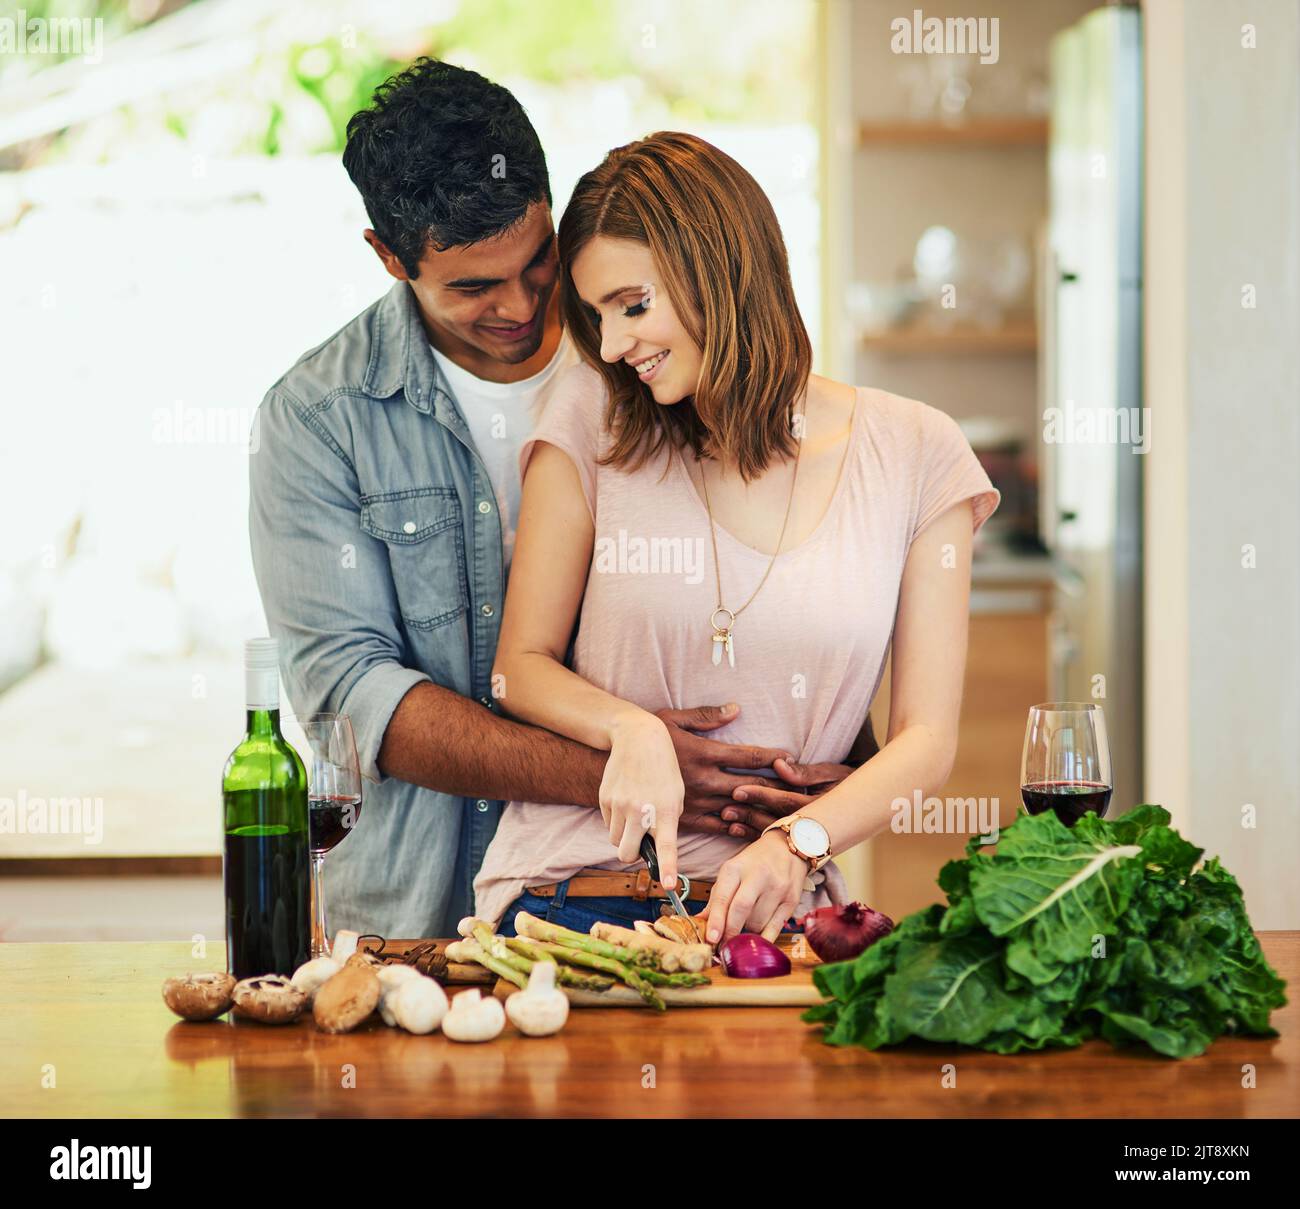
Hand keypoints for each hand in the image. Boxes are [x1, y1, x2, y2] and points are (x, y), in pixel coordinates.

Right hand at [600, 712, 684, 889]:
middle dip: (632, 855)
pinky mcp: (604, 798)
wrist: (639, 738)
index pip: (667, 847)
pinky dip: (615, 820)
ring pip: (615, 840)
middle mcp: (640, 810)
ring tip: (635, 813)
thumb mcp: (676, 795)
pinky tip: (625, 800)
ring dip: (624, 835)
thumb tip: (652, 849)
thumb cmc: (664, 770)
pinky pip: (607, 823)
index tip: (670, 886)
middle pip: (626, 854)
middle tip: (640, 844)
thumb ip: (667, 824)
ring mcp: (619, 804)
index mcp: (665, 810)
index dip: (668, 869)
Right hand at [655, 703, 792, 839]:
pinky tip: (748, 826)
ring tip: (785, 812)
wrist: (613, 763)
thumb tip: (736, 709)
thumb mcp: (674, 719)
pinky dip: (735, 827)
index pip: (748, 756)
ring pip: (738, 809)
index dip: (773, 757)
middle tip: (800, 789)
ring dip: (762, 810)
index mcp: (704, 753)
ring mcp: (695, 801)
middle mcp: (703, 779)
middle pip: (751, 785)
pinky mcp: (683, 818)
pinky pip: (717, 827)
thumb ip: (707, 716)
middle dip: (777, 787)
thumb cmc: (647, 737)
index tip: (790, 757)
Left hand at [702, 830, 808, 944]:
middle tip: (724, 945)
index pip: (724, 897)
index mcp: (736, 868)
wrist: (787, 847)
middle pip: (741, 910)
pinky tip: (757, 938)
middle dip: (730, 932)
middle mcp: (758, 876)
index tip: (711, 938)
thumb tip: (701, 922)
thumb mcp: (731, 872)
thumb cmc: (754, 862)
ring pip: (758, 922)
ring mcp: (777, 888)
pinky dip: (764, 938)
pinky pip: (775, 928)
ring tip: (744, 927)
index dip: (716, 920)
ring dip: (747, 932)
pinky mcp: (792, 900)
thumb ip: (717, 898)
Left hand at [719, 757, 855, 834]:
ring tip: (726, 820)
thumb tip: (779, 763)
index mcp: (819, 805)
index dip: (761, 796)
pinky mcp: (801, 843)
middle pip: (776, 821)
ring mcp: (807, 836)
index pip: (785, 801)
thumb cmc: (846, 782)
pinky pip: (775, 843)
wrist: (866, 806)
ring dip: (748, 828)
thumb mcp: (832, 773)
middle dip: (749, 815)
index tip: (738, 789)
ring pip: (773, 834)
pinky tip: (735, 832)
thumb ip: (805, 771)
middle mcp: (813, 825)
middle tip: (725, 810)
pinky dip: (754, 837)